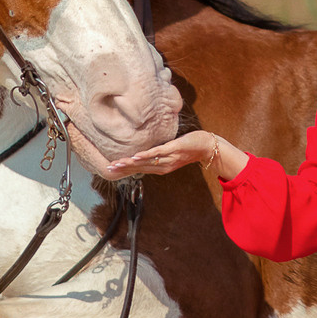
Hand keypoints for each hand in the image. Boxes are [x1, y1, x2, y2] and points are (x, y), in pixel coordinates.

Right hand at [105, 130, 246, 180]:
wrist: (208, 147)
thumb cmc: (189, 148)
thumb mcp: (171, 152)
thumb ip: (159, 153)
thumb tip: (147, 150)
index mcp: (161, 167)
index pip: (140, 169)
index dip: (125, 170)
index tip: (110, 169)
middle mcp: (163, 166)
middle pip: (140, 168)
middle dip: (124, 168)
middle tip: (108, 169)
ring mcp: (168, 158)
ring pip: (146, 162)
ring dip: (131, 163)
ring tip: (118, 163)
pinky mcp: (174, 149)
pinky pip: (157, 153)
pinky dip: (146, 155)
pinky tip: (135, 156)